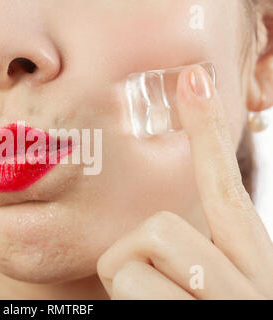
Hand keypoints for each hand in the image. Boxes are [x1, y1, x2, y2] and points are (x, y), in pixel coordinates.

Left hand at [97, 65, 272, 299]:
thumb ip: (191, 256)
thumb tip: (150, 233)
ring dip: (128, 284)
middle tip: (152, 294)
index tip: (191, 80)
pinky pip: (132, 284)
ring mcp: (225, 296)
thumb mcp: (214, 287)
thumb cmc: (209, 313)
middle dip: (133, 259)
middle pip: (159, 225)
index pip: (224, 188)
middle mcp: (247, 277)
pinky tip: (152, 308)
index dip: (206, 130)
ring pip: (138, 253)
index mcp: (251, 264)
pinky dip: (129, 296)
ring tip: (156, 304)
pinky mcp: (191, 314)